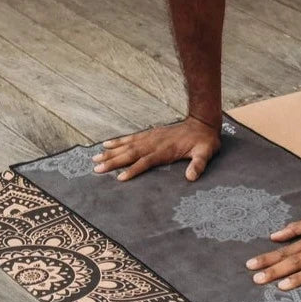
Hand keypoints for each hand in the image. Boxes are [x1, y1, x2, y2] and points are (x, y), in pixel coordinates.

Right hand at [92, 116, 220, 181]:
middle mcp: (154, 143)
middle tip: (96, 168)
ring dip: (111, 152)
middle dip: (113, 161)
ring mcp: (150, 137)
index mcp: (165, 150)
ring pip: (127, 146)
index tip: (120, 178)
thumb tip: (191, 177)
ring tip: (95, 157)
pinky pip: (130, 138)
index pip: (145, 162)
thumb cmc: (204, 142)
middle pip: (130, 153)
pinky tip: (107, 144)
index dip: (133, 170)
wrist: (202, 122)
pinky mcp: (150, 134)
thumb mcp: (205, 153)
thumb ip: (198, 164)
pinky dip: (118, 141)